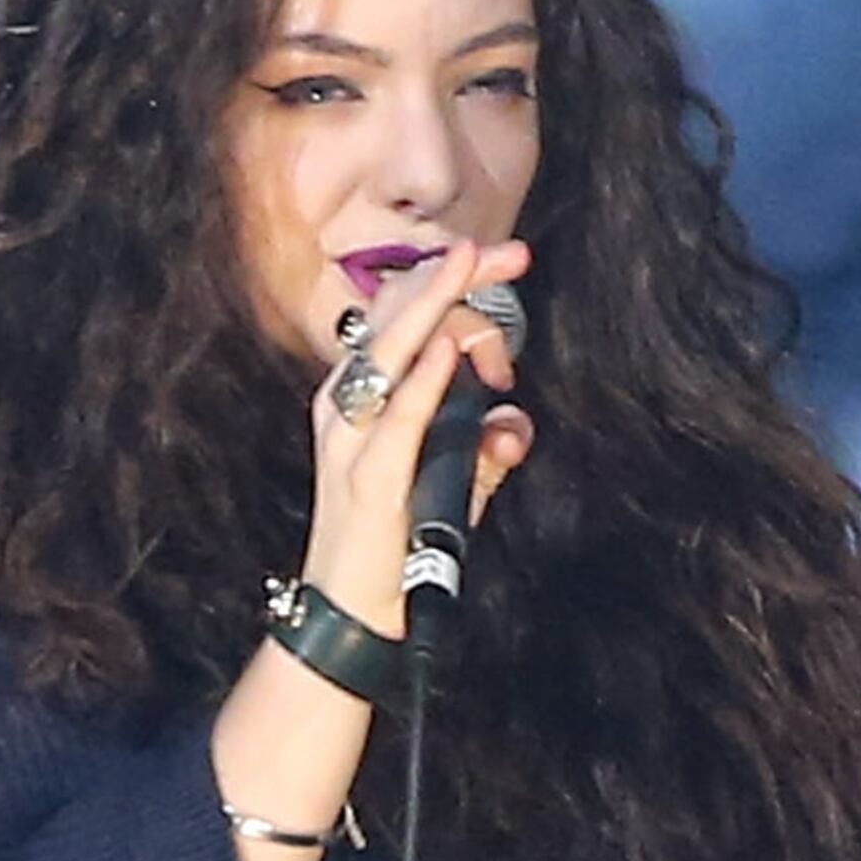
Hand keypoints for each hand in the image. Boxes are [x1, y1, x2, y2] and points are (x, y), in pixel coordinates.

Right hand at [302, 233, 530, 638]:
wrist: (351, 610)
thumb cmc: (396, 541)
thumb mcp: (451, 481)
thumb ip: (486, 447)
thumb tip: (514, 422)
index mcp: (358, 391)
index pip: (399, 311)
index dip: (450, 276)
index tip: (505, 256)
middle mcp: (346, 400)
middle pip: (395, 312)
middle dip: (455, 272)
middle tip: (510, 250)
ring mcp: (351, 436)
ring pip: (390, 347)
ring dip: (436, 300)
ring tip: (470, 260)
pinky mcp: (369, 477)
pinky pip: (399, 417)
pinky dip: (426, 380)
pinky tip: (450, 348)